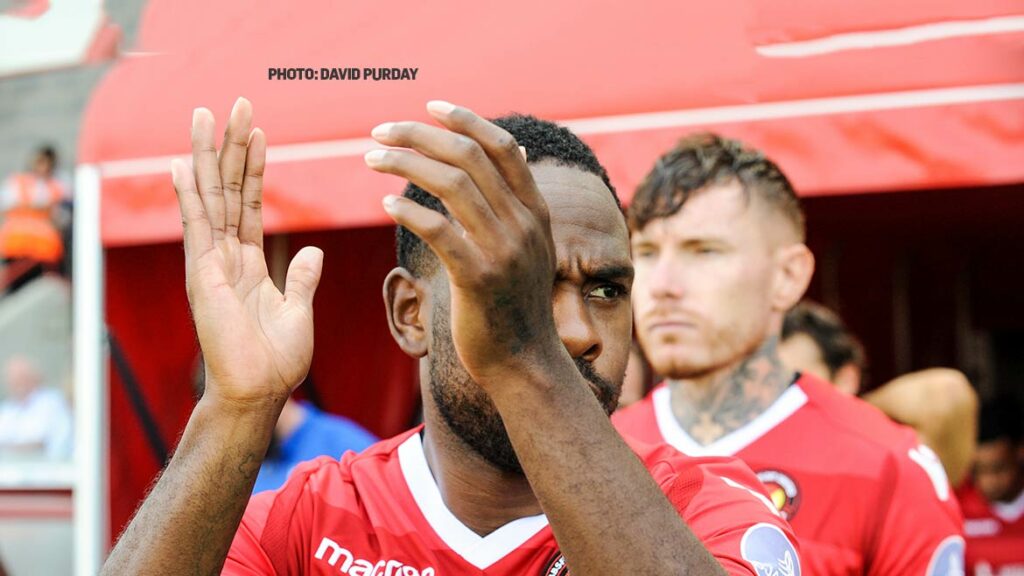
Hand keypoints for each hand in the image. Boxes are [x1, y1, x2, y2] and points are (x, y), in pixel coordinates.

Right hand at [172, 98, 322, 409]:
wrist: (259, 392)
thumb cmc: (275, 360)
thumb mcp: (298, 311)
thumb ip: (303, 278)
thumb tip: (312, 249)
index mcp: (248, 263)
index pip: (250, 204)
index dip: (255, 167)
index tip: (259, 132)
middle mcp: (225, 257)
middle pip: (229, 190)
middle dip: (233, 147)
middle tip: (238, 105)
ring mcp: (210, 264)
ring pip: (211, 198)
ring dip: (211, 156)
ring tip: (209, 114)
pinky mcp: (202, 275)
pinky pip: (197, 227)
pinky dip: (190, 194)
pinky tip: (183, 163)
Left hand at [366, 101, 560, 384]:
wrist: (524, 362)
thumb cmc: (514, 304)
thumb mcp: (528, 247)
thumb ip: (517, 204)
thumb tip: (517, 153)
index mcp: (535, 211)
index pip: (501, 146)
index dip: (465, 120)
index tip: (430, 106)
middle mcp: (523, 224)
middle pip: (469, 156)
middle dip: (420, 135)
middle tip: (380, 131)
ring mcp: (504, 250)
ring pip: (451, 184)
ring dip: (404, 164)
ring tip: (371, 158)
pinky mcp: (478, 278)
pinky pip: (438, 230)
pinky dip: (408, 209)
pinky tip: (386, 203)